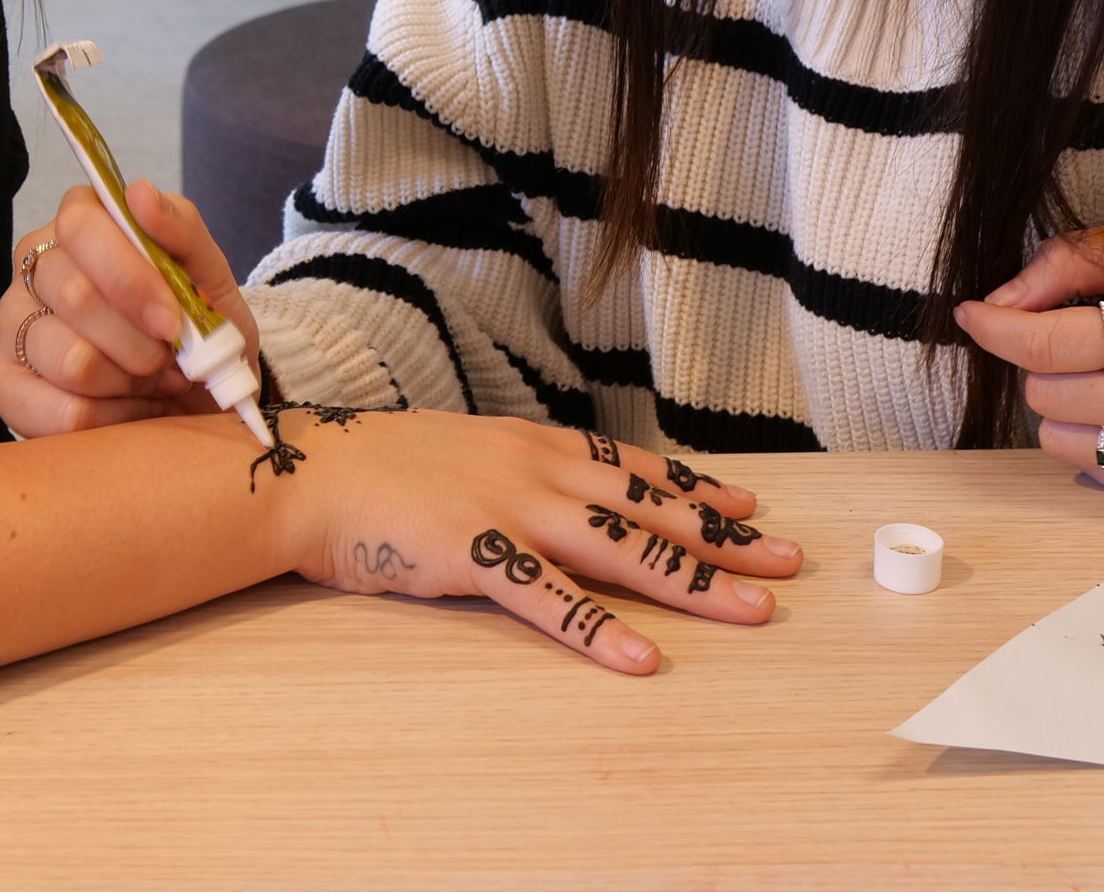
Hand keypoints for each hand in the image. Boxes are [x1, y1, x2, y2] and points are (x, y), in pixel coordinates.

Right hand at [0, 181, 263, 436]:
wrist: (202, 391)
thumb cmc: (197, 323)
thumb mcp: (208, 274)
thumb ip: (182, 228)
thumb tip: (138, 193)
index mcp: (79, 223)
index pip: (81, 228)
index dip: (131, 278)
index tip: (172, 319)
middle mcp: (35, 267)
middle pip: (76, 297)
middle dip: (141, 341)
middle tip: (171, 356)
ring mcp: (13, 325)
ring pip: (72, 361)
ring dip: (131, 381)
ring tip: (152, 378)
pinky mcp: (5, 384)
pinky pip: (61, 412)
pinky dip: (114, 418)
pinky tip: (130, 406)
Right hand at [260, 408, 800, 671]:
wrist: (315, 471)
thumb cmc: (381, 465)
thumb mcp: (465, 450)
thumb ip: (514, 470)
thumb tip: (553, 486)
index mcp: (534, 445)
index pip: (634, 468)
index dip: (695, 489)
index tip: (749, 504)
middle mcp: (538, 470)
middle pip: (648, 508)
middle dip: (723, 537)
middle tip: (788, 559)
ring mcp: (511, 509)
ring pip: (621, 548)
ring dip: (691, 580)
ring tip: (751, 607)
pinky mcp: (477, 553)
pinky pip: (550, 598)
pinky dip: (598, 630)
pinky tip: (641, 659)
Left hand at [952, 220, 1103, 509]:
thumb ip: (1068, 262)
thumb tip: (999, 304)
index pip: (1050, 343)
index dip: (997, 328)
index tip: (972, 314)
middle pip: (1048, 394)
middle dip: (1047, 365)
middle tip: (1089, 346)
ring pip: (1060, 441)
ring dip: (1066, 407)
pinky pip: (1094, 474)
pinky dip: (1096, 443)